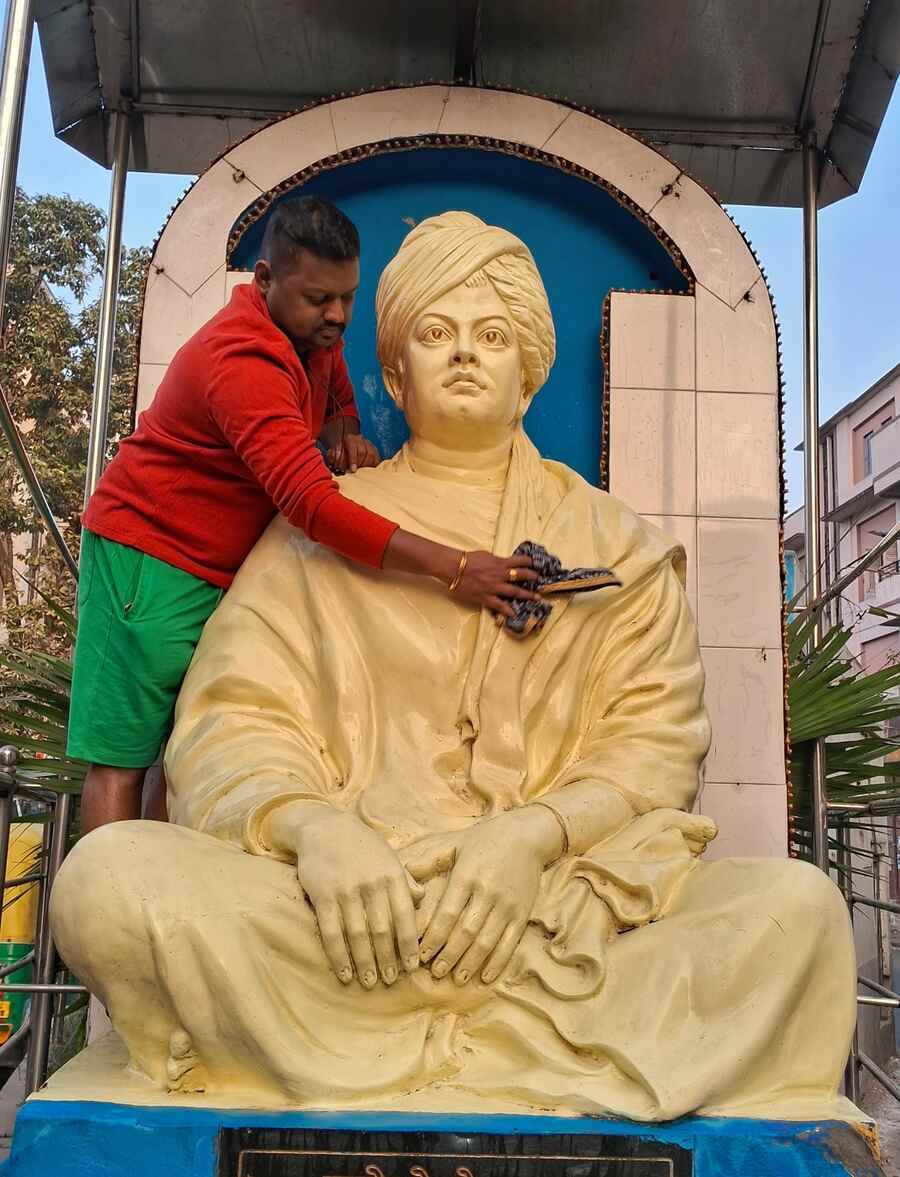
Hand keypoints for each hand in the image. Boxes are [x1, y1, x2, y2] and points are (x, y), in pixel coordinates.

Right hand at [288, 807, 423, 987]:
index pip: (406, 916)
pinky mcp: (323, 896)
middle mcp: (371, 884)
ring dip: (365, 962)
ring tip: (369, 981)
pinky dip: (338, 956)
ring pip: (358, 935)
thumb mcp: (389, 855)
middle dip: (388, 959)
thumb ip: (405, 878)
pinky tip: (344, 973)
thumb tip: (423, 899)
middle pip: (382, 931)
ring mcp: (346, 890)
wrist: (324, 826)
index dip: (409, 944)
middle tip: (391, 981)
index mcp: (392, 874)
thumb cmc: (361, 843)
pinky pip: (331, 932)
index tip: (413, 967)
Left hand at [327, 431, 379, 472]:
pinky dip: (373, 466)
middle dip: (360, 464)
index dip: (353, 460)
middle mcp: (360, 439)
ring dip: (367, 466)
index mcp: (349, 439)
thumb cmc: (339, 452)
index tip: (353, 470)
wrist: (347, 445)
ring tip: (362, 473)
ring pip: (371, 455)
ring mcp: (369, 444)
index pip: (353, 448)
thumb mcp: (333, 452)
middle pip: (363, 452)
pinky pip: (377, 459)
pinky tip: (369, 472)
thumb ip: (332, 456)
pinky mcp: (375, 451)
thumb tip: (334, 459)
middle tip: (356, 473)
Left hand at [401, 807, 563, 986]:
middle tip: (435, 973)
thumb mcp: (455, 842)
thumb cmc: (486, 839)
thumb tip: (403, 869)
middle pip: (465, 932)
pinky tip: (486, 977)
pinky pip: (510, 943)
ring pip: (487, 941)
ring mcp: (507, 905)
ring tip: (457, 979)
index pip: (447, 913)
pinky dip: (498, 962)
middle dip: (449, 955)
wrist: (528, 835)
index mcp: (467, 875)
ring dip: (471, 962)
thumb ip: (429, 858)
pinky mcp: (522, 913)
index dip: (434, 937)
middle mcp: (487, 892)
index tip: (421, 954)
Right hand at [453, 551, 539, 617]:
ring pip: (514, 591)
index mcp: (500, 563)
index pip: (519, 561)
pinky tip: (513, 614)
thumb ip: (496, 561)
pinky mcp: (486, 597)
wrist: (454, 568)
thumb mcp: (486, 555)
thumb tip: (503, 563)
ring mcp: (494, 587)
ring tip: (536, 598)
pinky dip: (507, 610)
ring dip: (527, 594)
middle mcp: (500, 575)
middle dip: (532, 578)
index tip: (534, 564)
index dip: (529, 562)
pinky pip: (499, 605)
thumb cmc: (468, 559)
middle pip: (521, 576)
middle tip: (539, 580)